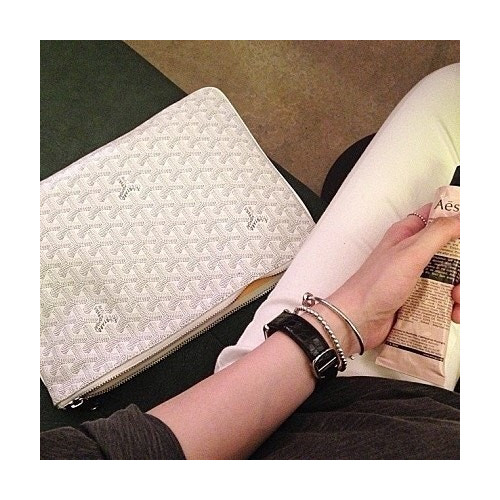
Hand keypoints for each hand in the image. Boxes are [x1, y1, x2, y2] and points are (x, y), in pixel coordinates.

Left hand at [325, 203, 459, 351]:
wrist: (357, 321)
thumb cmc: (374, 286)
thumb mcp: (409, 253)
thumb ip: (437, 232)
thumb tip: (462, 217)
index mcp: (407, 234)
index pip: (437, 215)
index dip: (457, 219)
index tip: (471, 233)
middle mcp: (412, 253)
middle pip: (451, 250)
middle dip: (463, 266)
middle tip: (463, 278)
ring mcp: (416, 276)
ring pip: (451, 276)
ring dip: (461, 290)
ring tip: (457, 302)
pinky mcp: (417, 298)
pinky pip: (443, 298)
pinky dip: (453, 306)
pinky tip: (453, 314)